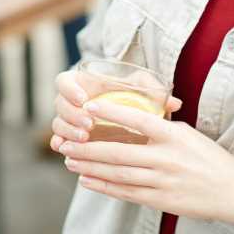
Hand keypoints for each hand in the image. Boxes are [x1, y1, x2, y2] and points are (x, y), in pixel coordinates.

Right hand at [48, 68, 181, 148]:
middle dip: (72, 115)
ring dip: (68, 131)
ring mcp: (70, 121)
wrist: (132, 123)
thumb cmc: (136, 101)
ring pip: (58, 123)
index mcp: (85, 84)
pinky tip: (67, 153)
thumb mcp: (143, 92)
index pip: (64, 81)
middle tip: (88, 125)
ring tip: (85, 138)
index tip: (84, 99)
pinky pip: (58, 141)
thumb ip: (154, 91)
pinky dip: (60, 145)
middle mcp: (74, 102)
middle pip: (59, 104)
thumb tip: (176, 104)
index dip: (70, 89)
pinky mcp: (71, 138)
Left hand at [56, 99, 233, 221]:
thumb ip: (159, 127)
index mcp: (174, 135)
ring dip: (91, 168)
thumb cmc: (206, 157)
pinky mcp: (162, 200)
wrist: (232, 189)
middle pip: (120, 152)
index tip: (89, 106)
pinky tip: (89, 181)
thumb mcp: (186, 133)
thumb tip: (129, 117)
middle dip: (89, 148)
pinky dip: (105, 187)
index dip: (112, 112)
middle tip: (66, 143)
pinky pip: (127, 193)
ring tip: (71, 161)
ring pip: (119, 174)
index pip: (138, 119)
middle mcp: (167, 158)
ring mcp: (163, 181)